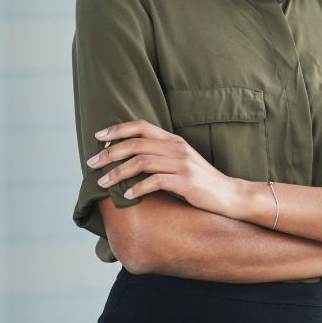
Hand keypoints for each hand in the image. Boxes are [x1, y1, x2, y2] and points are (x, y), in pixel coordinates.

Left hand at [87, 120, 240, 217]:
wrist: (230, 195)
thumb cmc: (201, 181)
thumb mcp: (181, 161)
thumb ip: (160, 155)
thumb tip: (129, 157)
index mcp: (174, 140)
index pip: (142, 126)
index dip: (118, 129)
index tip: (98, 136)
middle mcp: (177, 148)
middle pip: (136, 144)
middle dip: (110, 153)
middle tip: (92, 164)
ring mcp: (183, 164)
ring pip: (142, 161)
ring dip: (118, 172)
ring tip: (103, 182)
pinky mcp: (187, 182)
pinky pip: (156, 182)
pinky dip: (138, 188)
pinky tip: (127, 196)